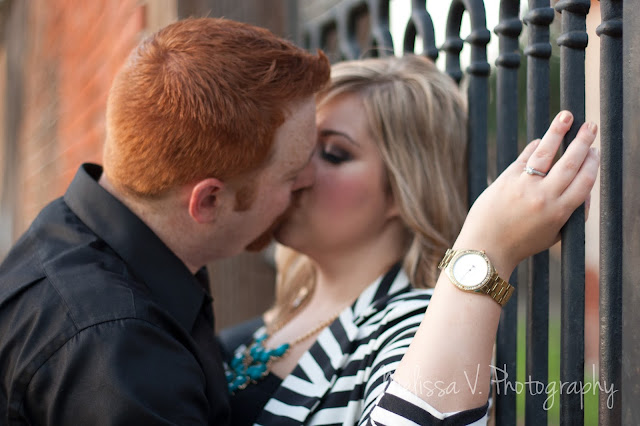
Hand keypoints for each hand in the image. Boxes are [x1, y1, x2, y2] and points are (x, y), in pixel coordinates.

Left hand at [454, 111, 599, 276]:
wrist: (485, 248)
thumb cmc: (520, 243)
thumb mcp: (553, 235)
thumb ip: (571, 214)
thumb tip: (585, 188)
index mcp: (560, 212)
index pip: (585, 181)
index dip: (593, 163)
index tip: (596, 151)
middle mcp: (544, 197)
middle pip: (571, 162)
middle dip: (584, 141)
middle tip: (592, 126)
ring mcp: (524, 186)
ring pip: (546, 152)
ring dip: (559, 131)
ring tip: (567, 116)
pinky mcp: (505, 179)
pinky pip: (524, 157)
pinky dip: (535, 146)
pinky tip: (541, 139)